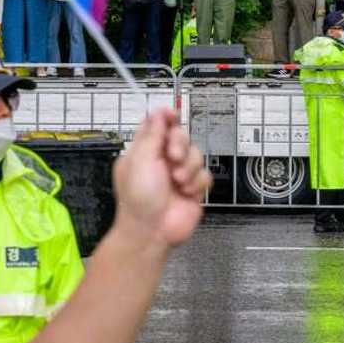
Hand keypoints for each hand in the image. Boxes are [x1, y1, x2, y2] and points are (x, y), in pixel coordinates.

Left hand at [112, 107, 211, 248]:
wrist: (152, 230)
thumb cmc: (138, 198)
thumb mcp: (141, 159)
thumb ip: (152, 133)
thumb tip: (158, 112)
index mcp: (144, 150)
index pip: (158, 125)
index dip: (166, 117)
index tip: (172, 114)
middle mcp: (162, 160)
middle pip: (181, 135)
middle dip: (180, 143)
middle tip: (173, 156)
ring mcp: (178, 173)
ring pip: (196, 154)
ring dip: (188, 167)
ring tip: (177, 181)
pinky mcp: (193, 187)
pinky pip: (205, 174)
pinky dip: (196, 182)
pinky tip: (185, 192)